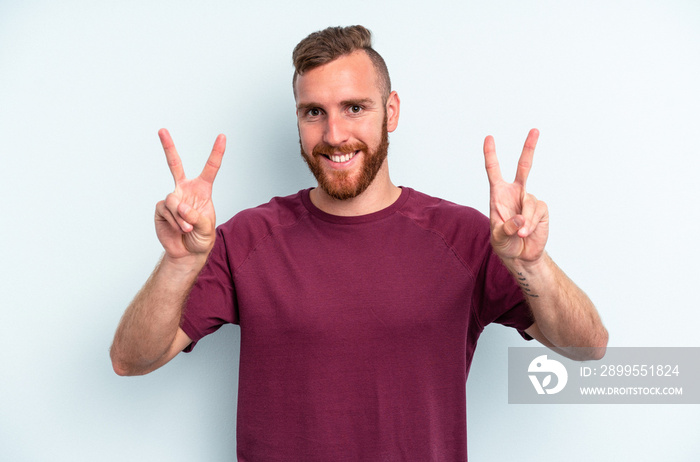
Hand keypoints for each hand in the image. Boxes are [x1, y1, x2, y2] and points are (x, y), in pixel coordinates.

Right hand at [155, 129, 225, 259]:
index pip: (210, 168)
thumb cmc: (201, 238)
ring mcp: (172, 198)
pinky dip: (175, 222)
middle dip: (168, 147)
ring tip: (187, 228)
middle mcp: (185, 190)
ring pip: (174, 200)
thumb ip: (196, 216)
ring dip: (182, 218)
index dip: (216, 152)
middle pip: (175, 165)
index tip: (222, 136)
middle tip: (162, 129)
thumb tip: (180, 206)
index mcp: (202, 190)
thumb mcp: (207, 228)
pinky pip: (167, 211)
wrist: (187, 252)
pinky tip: (178, 229)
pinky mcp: (161, 209)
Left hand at [483, 128, 548, 263]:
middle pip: (524, 166)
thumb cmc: (504, 244)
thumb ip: (506, 228)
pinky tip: (527, 232)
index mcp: (498, 194)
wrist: (521, 256)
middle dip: (529, 148)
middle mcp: (515, 193)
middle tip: (535, 129)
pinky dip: (532, 224)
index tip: (489, 138)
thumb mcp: (498, 237)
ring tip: (520, 233)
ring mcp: (529, 200)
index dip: (491, 154)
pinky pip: (537, 212)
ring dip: (525, 221)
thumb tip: (520, 218)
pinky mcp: (541, 209)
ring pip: (529, 202)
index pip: (494, 171)